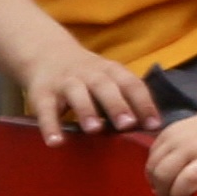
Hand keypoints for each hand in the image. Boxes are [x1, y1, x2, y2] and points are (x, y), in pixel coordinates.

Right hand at [15, 43, 156, 140]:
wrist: (47, 53)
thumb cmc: (88, 76)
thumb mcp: (109, 79)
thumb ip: (126, 99)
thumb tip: (153, 129)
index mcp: (110, 72)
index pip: (131, 84)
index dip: (144, 103)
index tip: (154, 125)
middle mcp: (89, 74)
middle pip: (105, 86)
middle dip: (117, 105)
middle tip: (127, 124)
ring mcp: (65, 82)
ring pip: (77, 93)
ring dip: (86, 110)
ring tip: (94, 129)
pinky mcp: (42, 93)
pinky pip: (45, 110)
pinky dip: (50, 126)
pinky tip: (55, 143)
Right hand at [147, 110, 196, 195]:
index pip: (189, 178)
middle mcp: (194, 144)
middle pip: (165, 173)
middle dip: (163, 194)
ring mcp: (179, 135)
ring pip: (153, 165)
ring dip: (155, 184)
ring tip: (165, 194)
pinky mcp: (168, 130)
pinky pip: (151, 155)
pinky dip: (153, 170)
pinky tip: (163, 179)